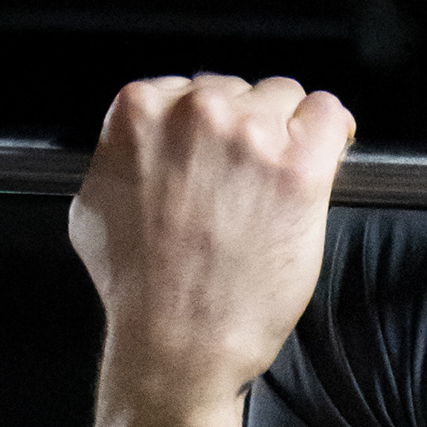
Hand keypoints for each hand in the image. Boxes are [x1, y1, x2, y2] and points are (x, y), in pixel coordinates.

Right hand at [70, 72, 355, 412]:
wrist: (177, 339)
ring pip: (286, 99)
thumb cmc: (135, 286)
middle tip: (246, 180)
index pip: (190, 87)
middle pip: (240, 91)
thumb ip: (119, 156)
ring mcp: (251, 137)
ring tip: (278, 181)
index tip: (218, 153)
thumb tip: (139, 147)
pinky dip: (332, 131)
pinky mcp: (299, 169)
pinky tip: (327, 153)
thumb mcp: (94, 203)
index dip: (210, 125)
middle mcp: (197, 111)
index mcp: (140, 110)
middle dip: (245, 128)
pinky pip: (330, 115)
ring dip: (287, 132)